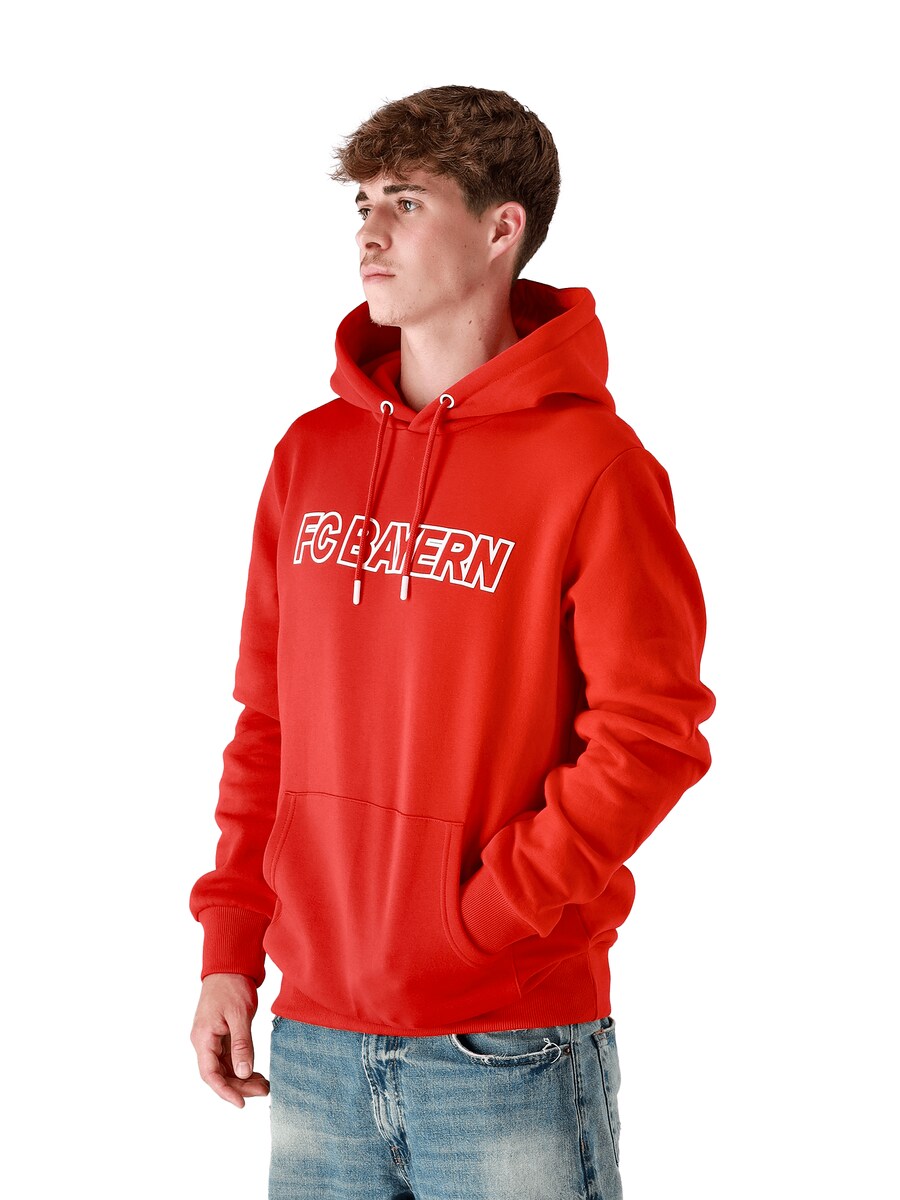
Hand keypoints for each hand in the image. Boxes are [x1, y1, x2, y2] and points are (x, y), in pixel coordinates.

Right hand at [191, 972, 269, 1107]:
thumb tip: (243, 1073)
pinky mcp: (221, 1036)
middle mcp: (204, 1042)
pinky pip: (229, 1058)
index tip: (241, 1103)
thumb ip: (241, 1045)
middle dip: (239, 1086)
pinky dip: (242, 1067)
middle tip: (264, 1091)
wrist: (229, 966)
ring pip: (225, 1068)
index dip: (225, 1091)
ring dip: (242, 1079)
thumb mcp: (239, 1015)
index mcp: (203, 1038)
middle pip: (219, 1074)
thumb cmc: (231, 986)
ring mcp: (212, 1040)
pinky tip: (256, 1073)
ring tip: (264, 1086)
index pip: (210, 1074)